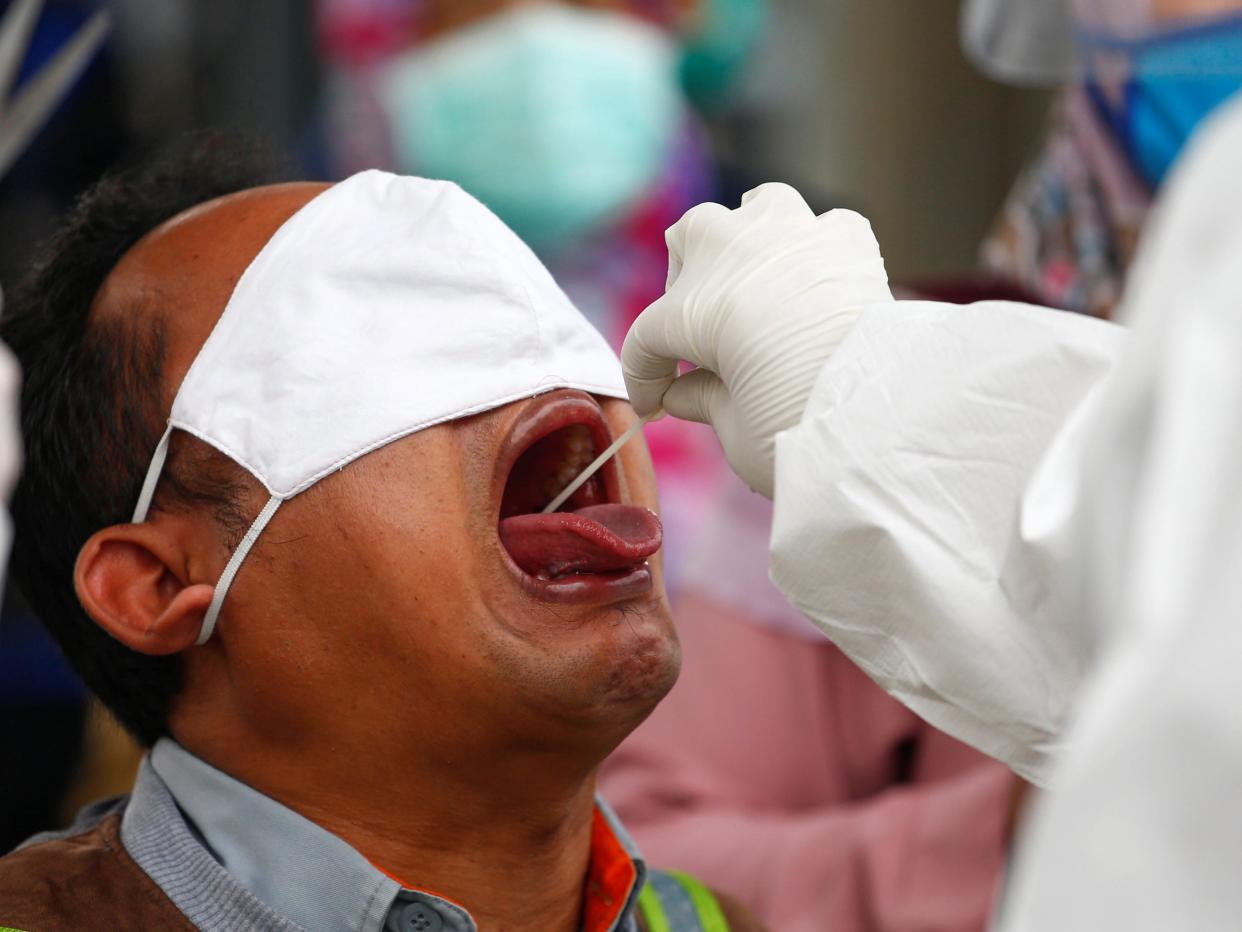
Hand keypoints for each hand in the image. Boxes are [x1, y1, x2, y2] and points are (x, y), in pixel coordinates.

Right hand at [621, 183, 892, 496]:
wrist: (876, 410)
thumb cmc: (792, 428)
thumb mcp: (732, 428)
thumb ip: (702, 401)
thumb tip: (681, 394)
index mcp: (689, 306)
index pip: (649, 338)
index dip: (644, 379)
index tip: (653, 408)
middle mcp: (732, 252)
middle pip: (689, 242)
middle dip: (685, 284)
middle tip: (700, 335)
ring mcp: (790, 234)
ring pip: (755, 207)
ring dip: (748, 238)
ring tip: (755, 278)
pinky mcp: (847, 238)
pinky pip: (824, 228)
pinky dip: (817, 249)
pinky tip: (818, 282)